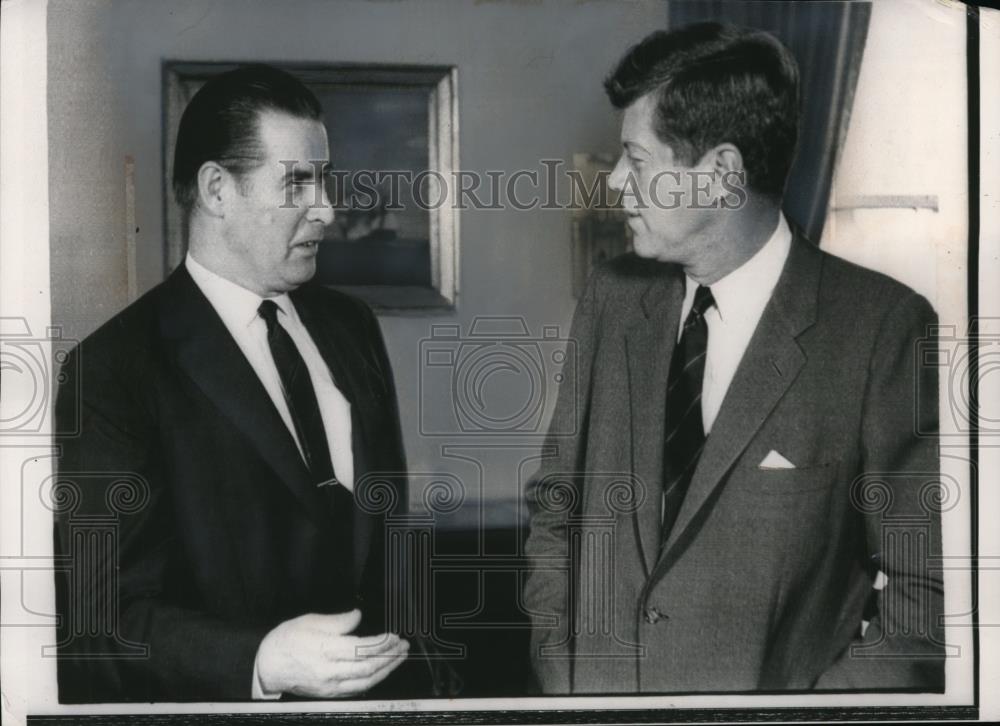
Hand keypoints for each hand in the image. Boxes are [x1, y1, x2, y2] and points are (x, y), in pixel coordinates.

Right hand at [256, 609, 408, 697]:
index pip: (361, 648)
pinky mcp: (329, 693)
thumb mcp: (309, 621)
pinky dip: (372, 681)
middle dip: (389, 657)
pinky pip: (356, 690)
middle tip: (403, 646)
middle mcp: (328, 671)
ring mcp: (329, 685)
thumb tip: (357, 616)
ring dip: (386, 670)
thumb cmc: (285, 641)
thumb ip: (337, 621)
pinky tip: (381, 672)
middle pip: (367, 668)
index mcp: (324, 650)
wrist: (268, 666)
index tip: (392, 635)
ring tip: (398, 658)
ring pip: (365, 682)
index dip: (380, 643)